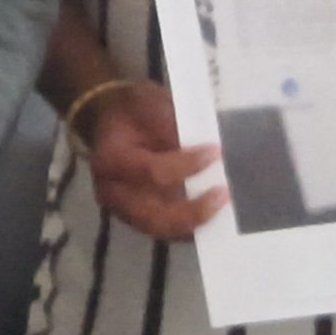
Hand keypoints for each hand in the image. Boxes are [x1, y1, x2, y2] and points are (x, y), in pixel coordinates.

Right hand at [77, 82, 224, 241]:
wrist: (111, 121)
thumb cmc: (132, 111)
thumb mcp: (149, 103)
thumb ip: (172, 124)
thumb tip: (205, 145)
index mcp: (110, 159)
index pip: (152, 172)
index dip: (187, 165)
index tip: (216, 151)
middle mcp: (111, 191)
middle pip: (154, 215)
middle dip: (193, 210)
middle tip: (225, 195)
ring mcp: (123, 210)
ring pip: (162, 230)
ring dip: (196, 223)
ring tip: (225, 209)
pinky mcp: (137, 218)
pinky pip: (167, 231)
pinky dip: (192, 226)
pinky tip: (216, 215)